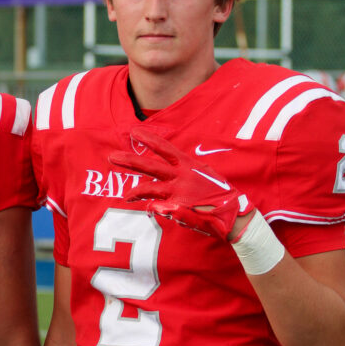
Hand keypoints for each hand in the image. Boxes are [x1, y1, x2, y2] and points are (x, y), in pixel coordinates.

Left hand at [110, 126, 252, 239]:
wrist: (233, 214)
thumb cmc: (219, 194)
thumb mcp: (204, 174)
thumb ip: (187, 171)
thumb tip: (174, 168)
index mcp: (188, 165)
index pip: (165, 148)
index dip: (149, 139)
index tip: (134, 132)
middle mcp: (182, 176)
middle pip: (150, 166)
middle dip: (130, 161)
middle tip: (111, 157)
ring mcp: (179, 193)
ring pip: (150, 189)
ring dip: (135, 192)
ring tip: (126, 197)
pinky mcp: (179, 209)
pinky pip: (159, 208)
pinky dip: (153, 208)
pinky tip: (147, 209)